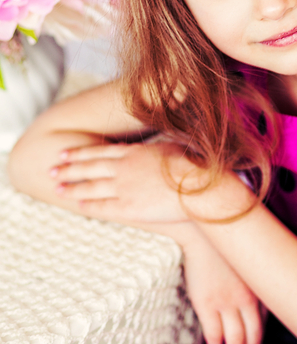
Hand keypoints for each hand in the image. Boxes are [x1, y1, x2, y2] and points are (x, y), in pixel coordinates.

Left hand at [50, 141, 200, 223]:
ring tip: (57, 188)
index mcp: (133, 152)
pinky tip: (78, 205)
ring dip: (72, 187)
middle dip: (68, 169)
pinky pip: (103, 206)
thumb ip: (156, 143)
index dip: (79, 153)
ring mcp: (124, 188)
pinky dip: (89, 205)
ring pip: (91, 187)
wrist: (198, 187)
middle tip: (51, 170)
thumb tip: (156, 135)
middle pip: (89, 168)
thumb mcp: (171, 145)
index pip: (99, 151)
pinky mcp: (129, 207)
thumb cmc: (191, 165)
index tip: (63, 153)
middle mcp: (123, 168)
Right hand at [182, 226, 265, 343]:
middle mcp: (245, 299)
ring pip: (235, 340)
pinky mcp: (206, 302)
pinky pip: (213, 331)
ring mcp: (226, 302)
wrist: (203, 232)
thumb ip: (253, 285)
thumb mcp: (247, 265)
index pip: (262, 326)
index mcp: (258, 289)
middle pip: (252, 338)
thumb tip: (255, 307)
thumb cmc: (226, 246)